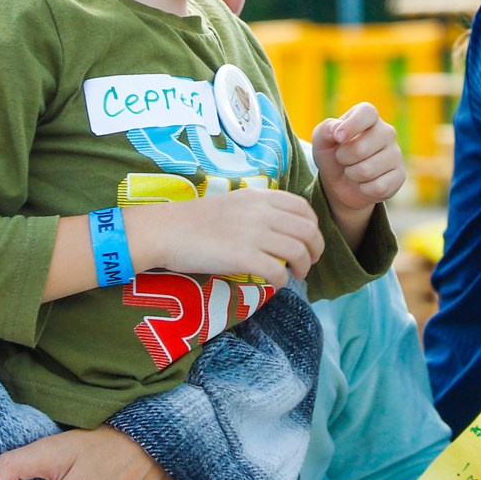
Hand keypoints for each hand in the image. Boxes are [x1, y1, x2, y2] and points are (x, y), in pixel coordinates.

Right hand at [129, 186, 322, 286]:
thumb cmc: (194, 220)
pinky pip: (277, 271)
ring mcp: (253, 234)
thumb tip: (282, 230)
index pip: (303, 207)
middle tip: (310, 262)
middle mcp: (261, 212)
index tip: (309, 240)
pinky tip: (276, 283)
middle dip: (315, 249)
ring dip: (304, 266)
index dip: (313, 227)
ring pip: (298, 252)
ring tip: (298, 275)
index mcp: (260, 196)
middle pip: (307, 231)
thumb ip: (259, 210)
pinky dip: (282, 280)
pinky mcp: (243, 257)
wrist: (164, 230)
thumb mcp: (233, 203)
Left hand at [312, 101, 404, 211]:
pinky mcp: (399, 175)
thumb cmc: (333, 154)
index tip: (338, 138)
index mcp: (368, 117)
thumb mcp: (322, 141)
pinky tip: (365, 183)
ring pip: (367, 170)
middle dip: (343, 158)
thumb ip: (325, 130)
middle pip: (360, 148)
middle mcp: (387, 132)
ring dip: (352, 174)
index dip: (351, 125)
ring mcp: (396, 154)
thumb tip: (336, 130)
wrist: (342, 182)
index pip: (367, 113)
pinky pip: (378, 187)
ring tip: (353, 170)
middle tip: (343, 159)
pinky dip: (364, 189)